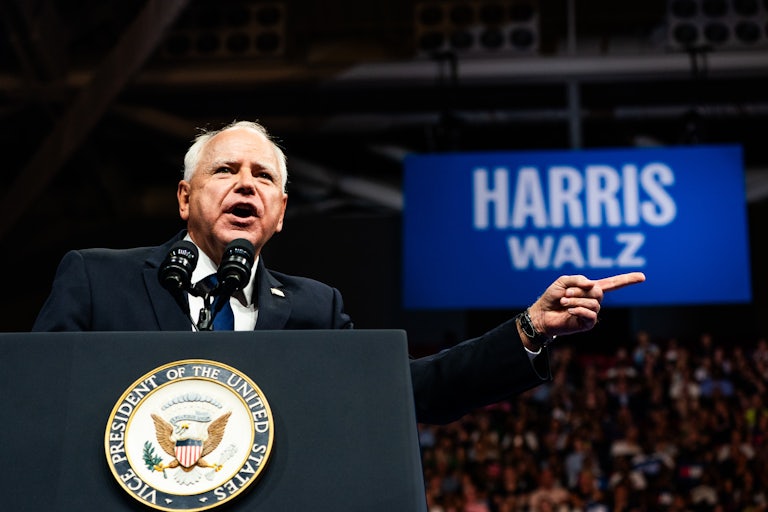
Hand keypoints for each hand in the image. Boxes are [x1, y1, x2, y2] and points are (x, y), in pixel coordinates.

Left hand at [527, 272, 645, 337]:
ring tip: (563, 302)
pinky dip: (578, 310)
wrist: (541, 314)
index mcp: (590, 289)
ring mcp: (592, 313)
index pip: (613, 284)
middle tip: (565, 294)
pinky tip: (569, 311)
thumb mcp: (562, 282)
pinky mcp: (588, 324)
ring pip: (593, 303)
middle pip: (598, 292)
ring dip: (575, 301)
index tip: (643, 277)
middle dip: (580, 291)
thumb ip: (577, 279)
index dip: (627, 280)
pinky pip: (591, 314)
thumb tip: (592, 285)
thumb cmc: (551, 297)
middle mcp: (594, 301)